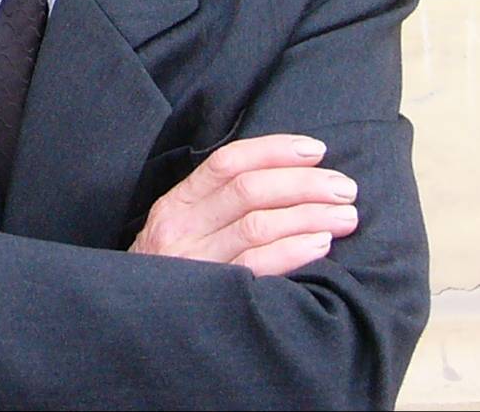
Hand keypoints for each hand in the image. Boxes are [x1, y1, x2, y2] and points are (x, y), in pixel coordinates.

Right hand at [129, 133, 359, 275]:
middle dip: (303, 183)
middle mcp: (181, 228)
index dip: (274, 151)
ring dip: (309, 215)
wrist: (133, 329)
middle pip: (248, 190)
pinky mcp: (212, 296)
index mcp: (176, 205)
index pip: (227, 163)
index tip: (316, 150)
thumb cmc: (172, 274)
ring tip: (346, 216)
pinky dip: (293, 251)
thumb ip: (215, 206)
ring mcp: (195, 262)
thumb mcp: (180, 231)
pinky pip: (257, 266)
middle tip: (344, 188)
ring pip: (257, 225)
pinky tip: (321, 244)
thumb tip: (285, 180)